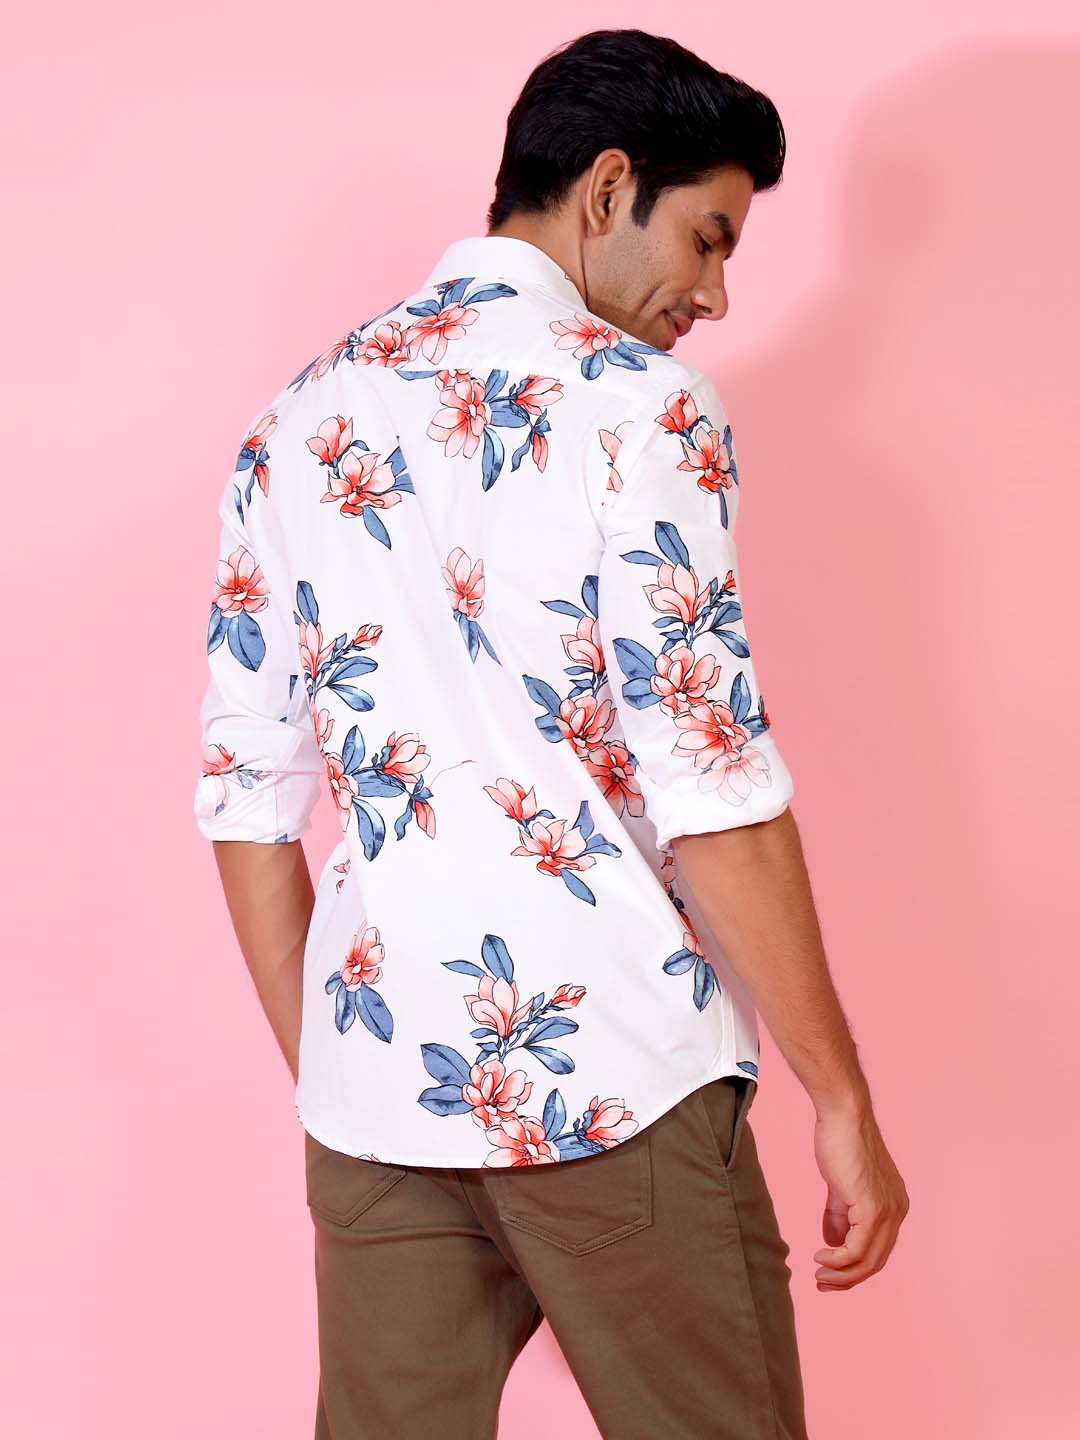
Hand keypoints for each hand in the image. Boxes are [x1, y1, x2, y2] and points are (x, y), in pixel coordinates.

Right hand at [811, 1102, 909, 1289]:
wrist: (843, 1116)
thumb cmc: (840, 1142)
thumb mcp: (840, 1187)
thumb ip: (838, 1215)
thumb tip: (832, 1243)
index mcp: (894, 1206)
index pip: (878, 1250)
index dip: (854, 1268)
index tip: (829, 1273)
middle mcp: (897, 1212)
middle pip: (876, 1262)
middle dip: (848, 1279)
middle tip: (822, 1283)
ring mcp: (888, 1212)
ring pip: (868, 1261)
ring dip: (842, 1274)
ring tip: (820, 1275)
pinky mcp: (872, 1208)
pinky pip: (856, 1249)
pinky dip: (838, 1259)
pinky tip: (821, 1255)